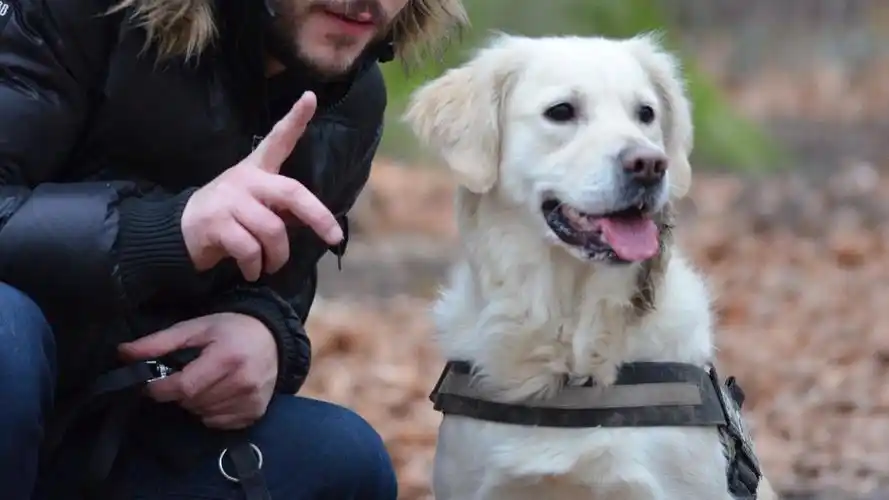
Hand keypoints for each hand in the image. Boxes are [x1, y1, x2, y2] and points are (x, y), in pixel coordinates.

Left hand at [118, 313, 278, 428]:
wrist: (273, 337)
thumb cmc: (231, 329)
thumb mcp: (195, 328)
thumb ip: (159, 342)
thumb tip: (123, 353)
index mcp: (227, 357)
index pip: (183, 387)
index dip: (161, 388)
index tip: (153, 383)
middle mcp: (243, 381)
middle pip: (192, 402)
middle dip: (179, 393)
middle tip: (185, 377)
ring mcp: (251, 399)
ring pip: (203, 414)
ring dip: (194, 403)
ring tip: (203, 384)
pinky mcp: (256, 412)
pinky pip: (218, 423)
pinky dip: (210, 413)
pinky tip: (217, 394)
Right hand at [181, 91, 342, 280]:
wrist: (179, 232)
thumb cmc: (229, 218)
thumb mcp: (255, 204)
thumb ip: (282, 206)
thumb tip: (316, 223)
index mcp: (256, 169)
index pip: (278, 140)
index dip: (295, 119)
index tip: (311, 97)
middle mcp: (245, 179)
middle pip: (291, 193)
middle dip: (318, 217)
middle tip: (333, 237)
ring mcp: (229, 200)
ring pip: (273, 230)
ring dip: (277, 256)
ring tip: (271, 265)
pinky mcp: (216, 224)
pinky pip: (250, 249)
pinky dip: (255, 266)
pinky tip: (251, 270)